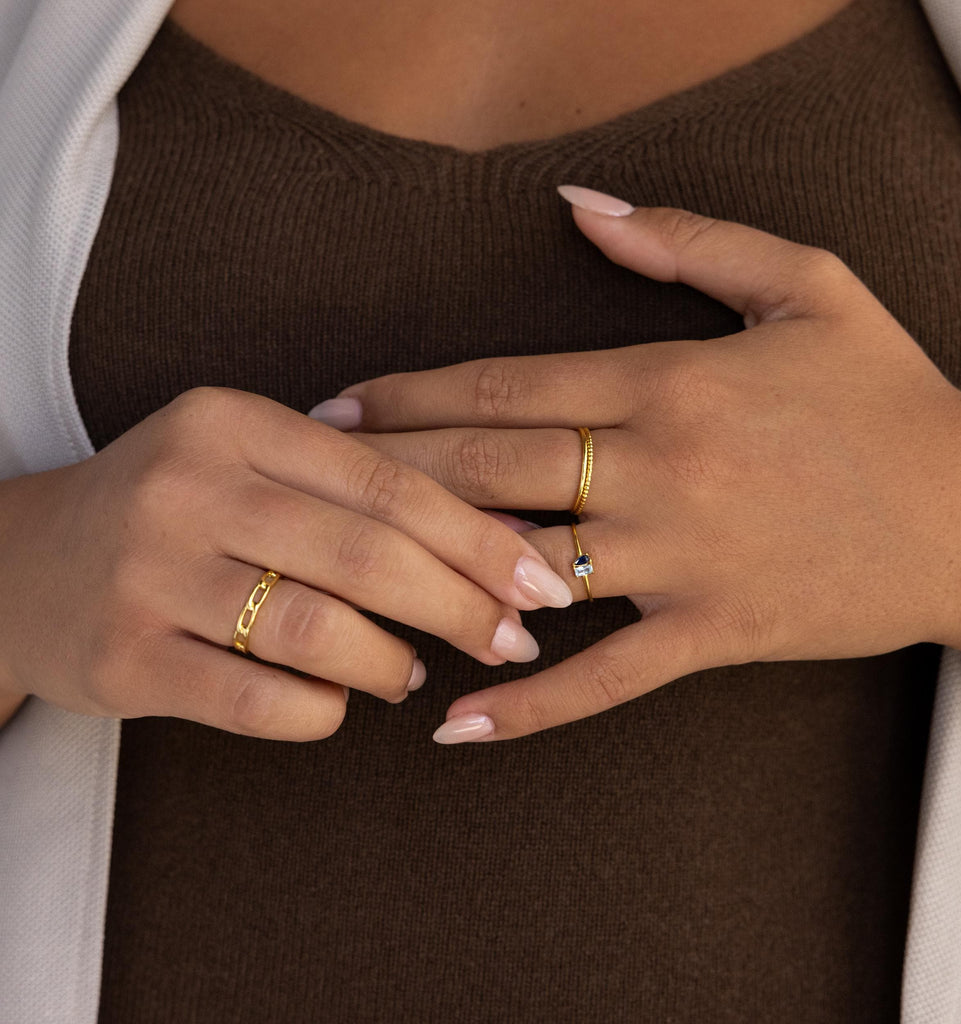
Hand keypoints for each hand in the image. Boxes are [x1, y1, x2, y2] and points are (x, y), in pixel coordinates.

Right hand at [0, 388, 571, 738]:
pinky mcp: (124, 661)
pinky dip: (322, 709)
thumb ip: (359, 491)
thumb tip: (504, 534)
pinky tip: (338, 700)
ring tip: (410, 674)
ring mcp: (149, 575)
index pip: (388, 481)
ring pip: (317, 631)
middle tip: (513, 641)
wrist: (27, 565)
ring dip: (391, 663)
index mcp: (234, 423)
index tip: (540, 581)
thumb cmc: (179, 512)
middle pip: (365, 555)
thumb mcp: (255, 466)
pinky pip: (259, 701)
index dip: (478, 537)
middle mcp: (188, 486)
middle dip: (460, 607)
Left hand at [322, 187, 960, 742]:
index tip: (336, 409)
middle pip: (489, 469)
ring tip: (345, 587)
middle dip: (386, 476)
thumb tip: (581, 206)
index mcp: (669, 380)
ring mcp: (685, 559)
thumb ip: (688, 239)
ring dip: (429, 577)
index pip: (503, 386)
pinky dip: (528, 704)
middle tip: (305, 487)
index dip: (406, 396)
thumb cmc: (886, 394)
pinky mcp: (716, 633)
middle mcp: (661, 468)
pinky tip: (454, 723)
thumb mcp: (806, 283)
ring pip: (528, 569)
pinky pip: (605, 678)